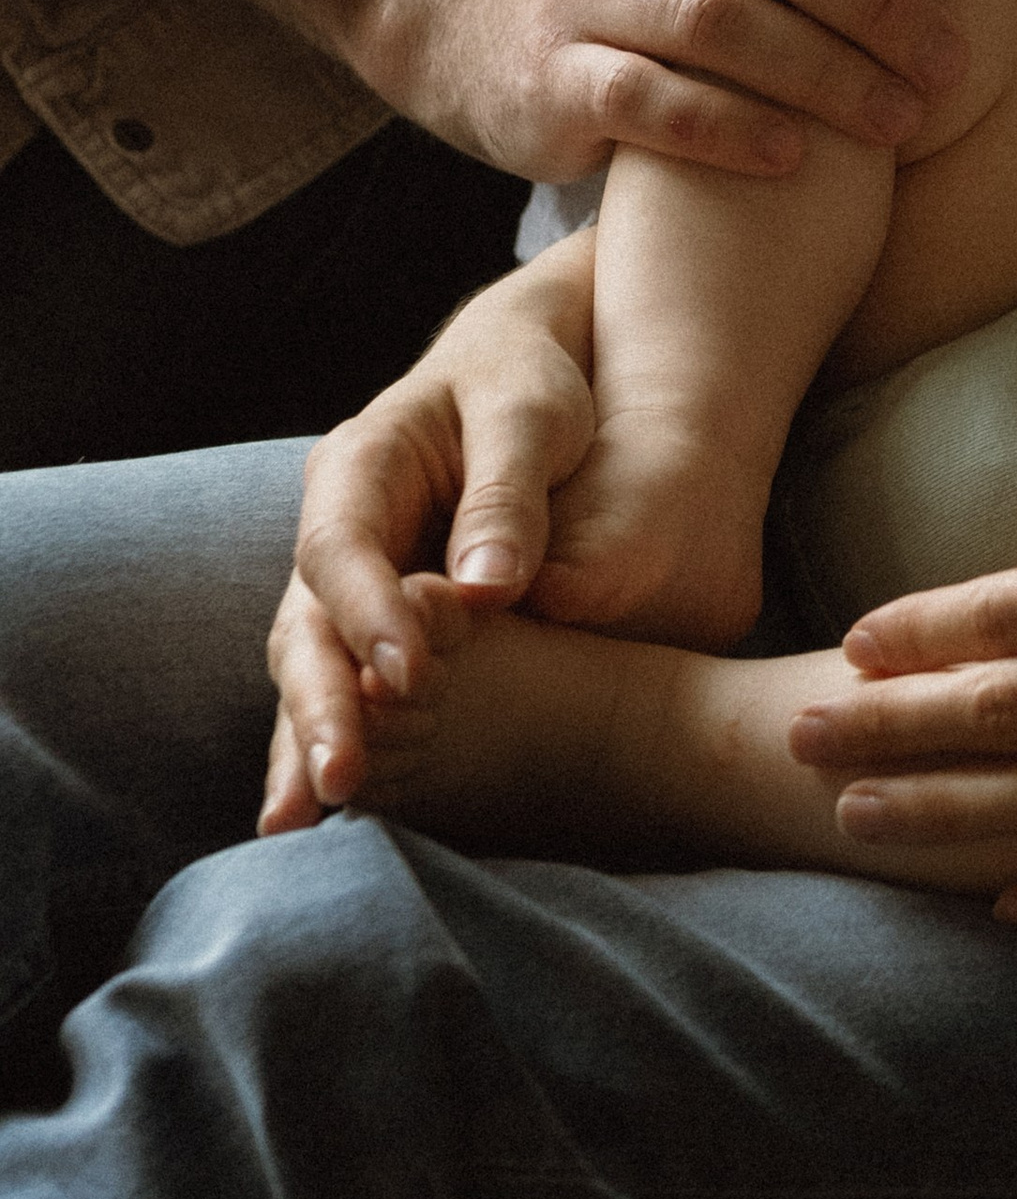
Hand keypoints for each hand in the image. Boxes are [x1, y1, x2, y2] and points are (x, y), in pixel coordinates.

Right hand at [260, 234, 601, 827]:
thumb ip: (507, 493)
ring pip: (310, 668)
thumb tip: (488, 590)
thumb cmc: (528, 386)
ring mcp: (345, 584)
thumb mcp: (530, 415)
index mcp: (360, 464)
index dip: (365, 612)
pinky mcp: (371, 626)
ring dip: (306, 742)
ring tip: (303, 822)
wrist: (518, 377)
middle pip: (306, 622)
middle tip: (338, 780)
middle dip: (317, 702)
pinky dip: (328, 744)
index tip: (403, 676)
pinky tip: (318, 818)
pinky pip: (343, 688)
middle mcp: (334, 529)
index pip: (341, 546)